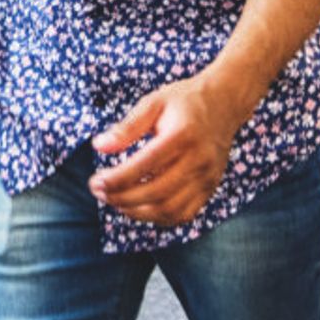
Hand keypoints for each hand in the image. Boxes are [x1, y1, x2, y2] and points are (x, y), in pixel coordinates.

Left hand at [89, 74, 247, 225]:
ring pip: (170, 209)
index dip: (117, 179)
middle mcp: (198, 160)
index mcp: (183, 136)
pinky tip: (139, 208)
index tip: (95, 181)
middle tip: (99, 192)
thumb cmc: (184, 101)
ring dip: (137, 212)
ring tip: (115, 202)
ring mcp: (207, 178)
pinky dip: (158, 218)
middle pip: (156, 192)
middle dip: (122, 198)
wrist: (224, 103)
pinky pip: (184, 214)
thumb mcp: (153, 103)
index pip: (145, 166)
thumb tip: (99, 146)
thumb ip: (127, 127)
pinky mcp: (210, 188)